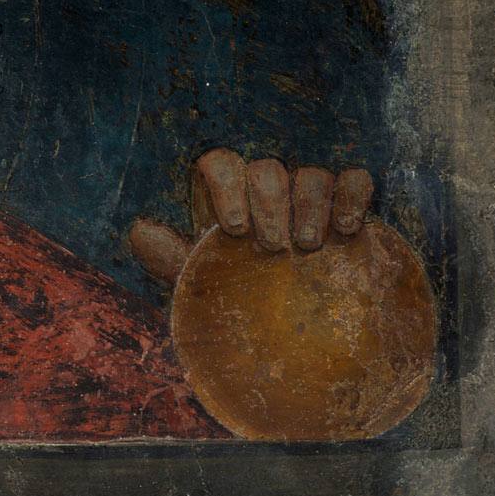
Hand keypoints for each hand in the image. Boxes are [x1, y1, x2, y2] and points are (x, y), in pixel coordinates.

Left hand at [129, 148, 374, 285]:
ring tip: (309, 245)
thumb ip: (170, 258)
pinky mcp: (349, 202)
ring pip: (311, 173)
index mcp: (227, 198)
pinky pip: (354, 179)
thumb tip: (139, 231)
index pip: (218, 162)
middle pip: (266, 169)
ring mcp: (310, 193)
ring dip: (310, 206)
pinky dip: (351, 196)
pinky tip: (348, 229)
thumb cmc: (244, 299)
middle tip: (273, 246)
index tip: (234, 228)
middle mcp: (268, 189)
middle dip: (270, 205)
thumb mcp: (203, 282)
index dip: (225, 186)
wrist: (303, 333)